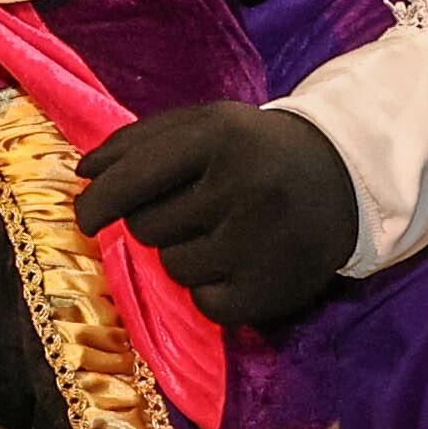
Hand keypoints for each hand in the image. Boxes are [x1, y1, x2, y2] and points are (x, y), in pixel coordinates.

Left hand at [75, 104, 357, 330]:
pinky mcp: (270, 290)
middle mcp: (241, 186)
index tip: (85, 215)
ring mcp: (259, 242)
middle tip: (190, 209)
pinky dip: (209, 289)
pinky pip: (204, 303)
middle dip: (152, 221)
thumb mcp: (206, 125)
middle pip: (147, 226)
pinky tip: (236, 264)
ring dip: (182, 253)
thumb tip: (84, 173)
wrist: (343, 178)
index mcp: (219, 136)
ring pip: (172, 266)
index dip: (99, 200)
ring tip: (220, 233)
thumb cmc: (254, 149)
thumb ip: (142, 141)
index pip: (135, 176)